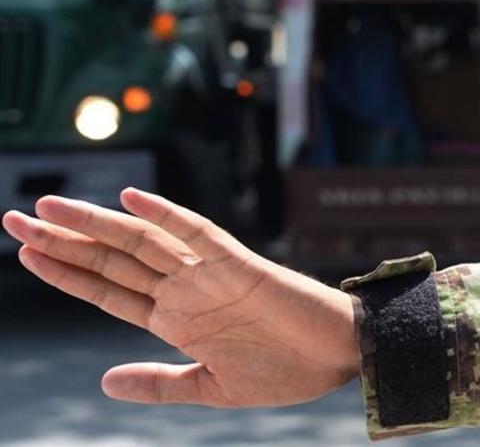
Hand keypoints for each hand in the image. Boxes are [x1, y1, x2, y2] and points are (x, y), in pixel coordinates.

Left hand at [2, 189, 359, 406]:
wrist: (341, 356)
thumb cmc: (287, 370)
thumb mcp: (212, 387)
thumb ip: (160, 383)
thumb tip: (104, 382)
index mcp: (176, 320)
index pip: (107, 291)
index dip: (67, 273)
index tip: (26, 254)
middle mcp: (184, 290)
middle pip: (113, 260)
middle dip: (62, 242)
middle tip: (11, 220)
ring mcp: (208, 275)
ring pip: (142, 242)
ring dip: (96, 225)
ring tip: (47, 207)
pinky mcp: (238, 264)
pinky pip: (198, 234)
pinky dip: (167, 214)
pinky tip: (134, 198)